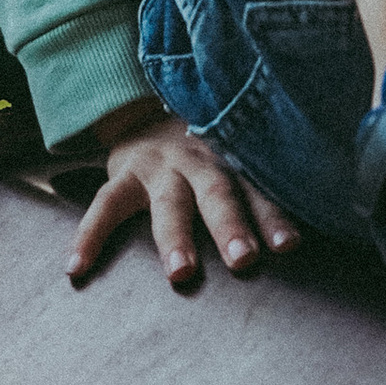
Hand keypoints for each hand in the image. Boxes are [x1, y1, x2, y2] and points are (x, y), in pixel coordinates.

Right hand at [68, 104, 300, 291]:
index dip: (274, 216)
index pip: (259, 189)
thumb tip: (307, 236)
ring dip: (176, 237)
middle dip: (231, 227)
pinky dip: (90, 235)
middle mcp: (200, 161)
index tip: (289, 246)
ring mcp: (160, 166)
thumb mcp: (236, 158)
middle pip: (218, 193)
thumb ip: (262, 189)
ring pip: (169, 203)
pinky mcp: (123, 173)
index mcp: (234, 161)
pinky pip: (104, 205)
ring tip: (181, 273)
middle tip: (244, 260)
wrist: (150, 111)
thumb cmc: (209, 152)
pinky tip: (77, 266)